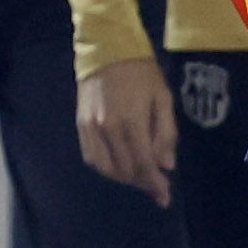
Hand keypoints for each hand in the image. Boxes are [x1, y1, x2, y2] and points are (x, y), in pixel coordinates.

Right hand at [77, 59, 175, 205]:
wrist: (107, 49)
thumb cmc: (141, 72)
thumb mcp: (163, 97)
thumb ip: (166, 133)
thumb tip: (166, 165)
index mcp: (132, 121)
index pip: (144, 164)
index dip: (155, 184)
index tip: (165, 197)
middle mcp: (108, 128)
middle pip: (126, 170)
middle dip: (143, 183)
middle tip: (156, 186)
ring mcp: (91, 128)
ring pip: (107, 168)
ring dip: (124, 179)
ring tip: (139, 178)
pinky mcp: (81, 125)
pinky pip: (91, 157)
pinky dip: (106, 168)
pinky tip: (118, 167)